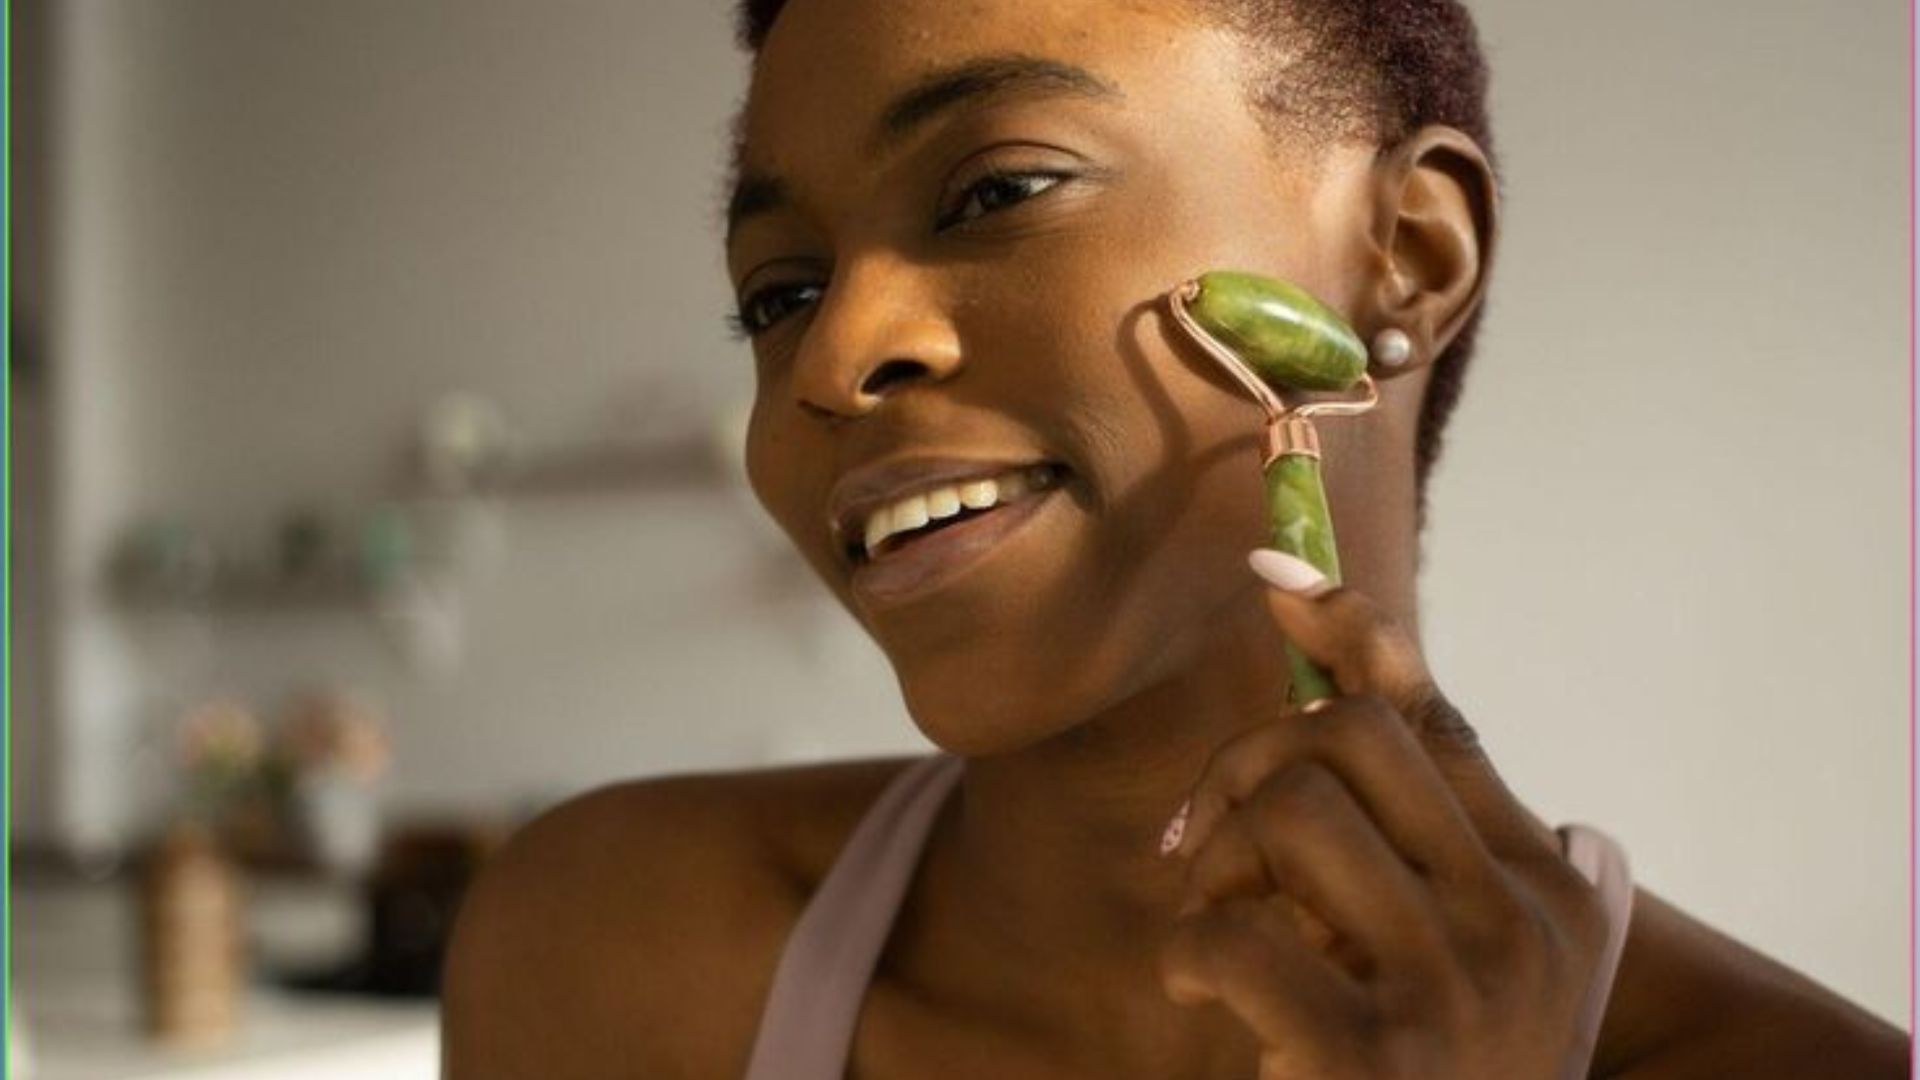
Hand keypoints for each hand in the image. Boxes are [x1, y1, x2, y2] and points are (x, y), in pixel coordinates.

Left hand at [1156, 550, 1610, 1079]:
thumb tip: (1379, 682)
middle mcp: (1521, 925)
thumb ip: (1438, 845)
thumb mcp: (1465, 965)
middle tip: (1205, 842)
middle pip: (1350, 739)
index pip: (1441, 721)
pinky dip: (1189, 951)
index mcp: (1546, 890)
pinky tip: (1201, 997)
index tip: (1275, 577)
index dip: (1354, 636)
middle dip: (1247, 761)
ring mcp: (1451, 993)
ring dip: (1217, 857)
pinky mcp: (1366, 1062)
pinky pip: (1230, 931)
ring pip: (1290, 809)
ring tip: (1213, 926)